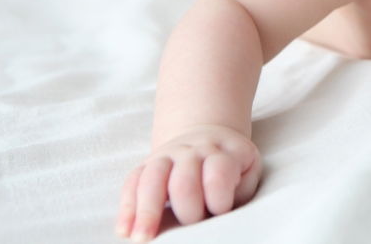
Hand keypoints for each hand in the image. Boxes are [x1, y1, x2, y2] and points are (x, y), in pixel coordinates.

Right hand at [116, 124, 261, 240]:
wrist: (208, 137)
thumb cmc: (232, 166)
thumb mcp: (246, 172)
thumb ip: (238, 191)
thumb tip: (218, 216)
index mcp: (223, 151)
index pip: (218, 173)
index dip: (219, 198)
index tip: (220, 212)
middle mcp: (193, 150)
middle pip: (183, 181)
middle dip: (187, 210)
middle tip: (192, 228)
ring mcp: (166, 155)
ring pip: (152, 179)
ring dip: (146, 212)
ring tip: (142, 238)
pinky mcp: (145, 165)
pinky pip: (131, 183)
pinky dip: (127, 209)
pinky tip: (124, 231)